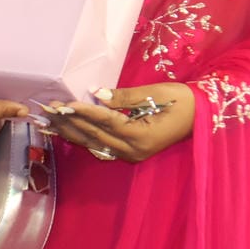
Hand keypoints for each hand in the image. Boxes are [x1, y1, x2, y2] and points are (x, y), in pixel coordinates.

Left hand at [41, 82, 194, 163]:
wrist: (202, 117)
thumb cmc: (183, 101)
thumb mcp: (156, 93)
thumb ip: (124, 97)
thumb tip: (96, 94)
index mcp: (142, 136)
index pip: (106, 122)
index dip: (84, 112)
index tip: (64, 103)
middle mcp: (133, 151)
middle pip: (95, 136)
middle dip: (69, 122)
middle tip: (47, 109)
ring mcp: (131, 155)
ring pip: (94, 144)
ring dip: (70, 132)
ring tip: (48, 121)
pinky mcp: (129, 153)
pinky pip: (100, 147)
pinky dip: (82, 138)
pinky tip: (67, 132)